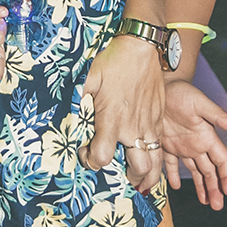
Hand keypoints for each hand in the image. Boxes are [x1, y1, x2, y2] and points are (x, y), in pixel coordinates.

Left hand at [81, 34, 164, 190]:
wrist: (141, 47)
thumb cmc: (112, 62)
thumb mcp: (87, 80)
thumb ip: (77, 100)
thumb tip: (64, 114)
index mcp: (112, 120)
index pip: (102, 157)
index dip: (91, 161)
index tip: (86, 153)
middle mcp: (133, 127)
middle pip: (138, 168)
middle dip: (128, 178)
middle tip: (120, 175)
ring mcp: (150, 124)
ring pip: (155, 162)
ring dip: (148, 175)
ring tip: (140, 179)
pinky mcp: (159, 119)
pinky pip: (161, 147)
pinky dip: (157, 159)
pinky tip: (149, 158)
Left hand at [161, 78, 226, 209]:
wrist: (162, 85)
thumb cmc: (182, 92)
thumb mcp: (201, 104)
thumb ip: (219, 117)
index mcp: (207, 136)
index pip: (221, 161)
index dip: (226, 176)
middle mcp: (197, 144)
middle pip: (210, 171)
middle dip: (215, 188)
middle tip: (218, 205)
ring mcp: (182, 146)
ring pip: (195, 171)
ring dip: (201, 186)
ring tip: (206, 202)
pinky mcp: (167, 144)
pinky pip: (172, 164)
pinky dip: (174, 176)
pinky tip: (176, 187)